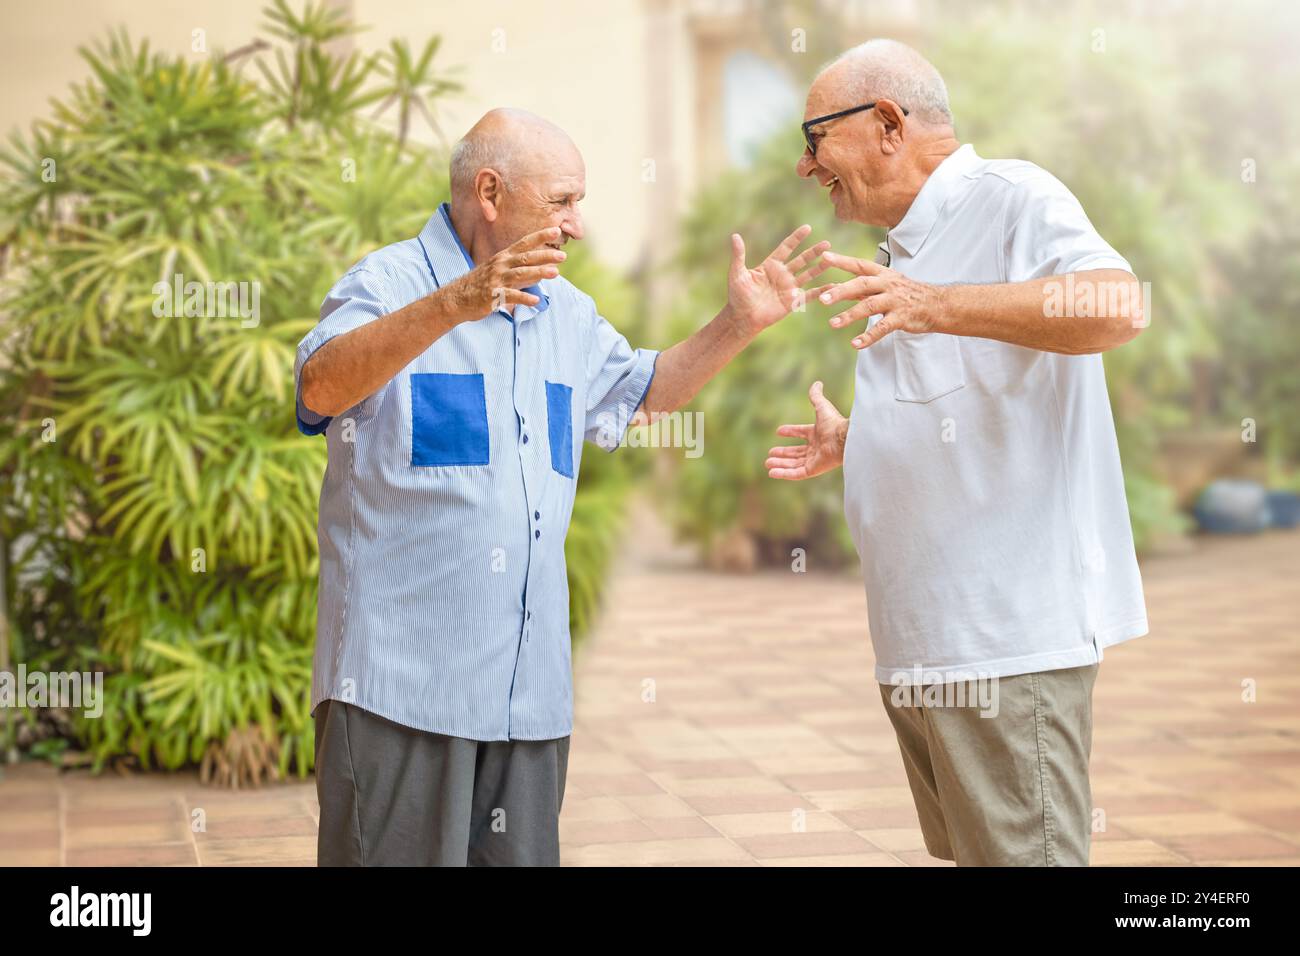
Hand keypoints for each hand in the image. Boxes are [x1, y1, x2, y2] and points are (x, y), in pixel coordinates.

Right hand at [441, 226, 566, 320]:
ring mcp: (496, 279)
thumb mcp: (499, 270)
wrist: (456, 298)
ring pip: (520, 274)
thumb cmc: (481, 284)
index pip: (524, 243)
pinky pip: (510, 296)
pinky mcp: (493, 295)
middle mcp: (500, 265)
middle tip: (563, 256)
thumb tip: (542, 270)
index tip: (556, 230)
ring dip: (538, 272)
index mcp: (503, 257)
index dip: (540, 236)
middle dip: (545, 255)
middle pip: (526, 257)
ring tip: (556, 273)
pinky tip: (536, 300)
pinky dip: (524, 298)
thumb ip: (520, 269)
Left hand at [727, 224, 830, 334]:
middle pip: (802, 259)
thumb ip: (739, 255)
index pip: (786, 248)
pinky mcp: (793, 301)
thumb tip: (735, 236)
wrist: (742, 318)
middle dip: (814, 251)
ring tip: (832, 260)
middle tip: (827, 243)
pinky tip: (833, 286)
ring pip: (809, 274)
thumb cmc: (737, 296)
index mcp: (771, 265)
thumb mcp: (737, 273)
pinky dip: (822, 291)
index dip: (796, 238)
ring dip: (820, 268)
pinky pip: (810, 294)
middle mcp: (782, 274)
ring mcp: (789, 287)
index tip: (808, 227)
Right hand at [765, 381, 848, 480]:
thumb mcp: (822, 407)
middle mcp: (816, 448)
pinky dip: (784, 474)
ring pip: (794, 464)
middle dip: (783, 453)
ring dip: (780, 464)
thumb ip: (816, 396)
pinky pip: (796, 473)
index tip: (778, 431)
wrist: (844, 439)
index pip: (802, 433)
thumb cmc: (834, 423)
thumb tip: (817, 383)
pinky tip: (772, 472)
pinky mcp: (813, 470)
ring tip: (767, 463)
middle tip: (770, 453)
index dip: (791, 432)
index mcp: (818, 434)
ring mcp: (815, 460)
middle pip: (796, 452)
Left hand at [813, 251, 945, 348]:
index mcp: (882, 274)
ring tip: (833, 323)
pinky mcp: (901, 318)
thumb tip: (833, 287)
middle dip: (841, 291)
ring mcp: (894, 301)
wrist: (937, 304)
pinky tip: (855, 344)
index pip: (860, 265)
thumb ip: (860, 288)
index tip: (824, 257)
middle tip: (822, 299)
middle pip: (862, 285)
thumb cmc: (906, 294)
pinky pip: (882, 328)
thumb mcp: (884, 286)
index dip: (842, 261)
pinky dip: (868, 337)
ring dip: (850, 315)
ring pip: (869, 306)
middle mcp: (887, 285)